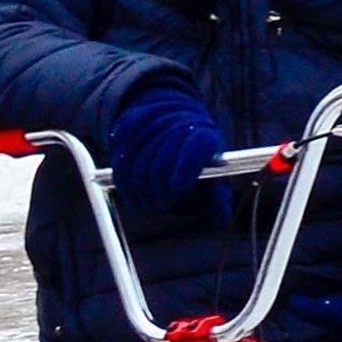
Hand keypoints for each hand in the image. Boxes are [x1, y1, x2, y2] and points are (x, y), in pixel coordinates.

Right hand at [99, 82, 227, 211]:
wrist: (173, 123)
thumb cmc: (195, 163)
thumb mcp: (211, 180)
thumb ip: (216, 201)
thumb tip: (220, 220)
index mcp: (205, 135)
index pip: (196, 147)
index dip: (186, 168)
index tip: (179, 189)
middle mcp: (179, 122)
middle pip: (163, 158)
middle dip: (160, 187)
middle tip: (162, 203)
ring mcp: (152, 121)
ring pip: (137, 161)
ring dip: (140, 187)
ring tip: (147, 200)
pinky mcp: (128, 123)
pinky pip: (120, 158)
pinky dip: (123, 180)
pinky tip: (131, 191)